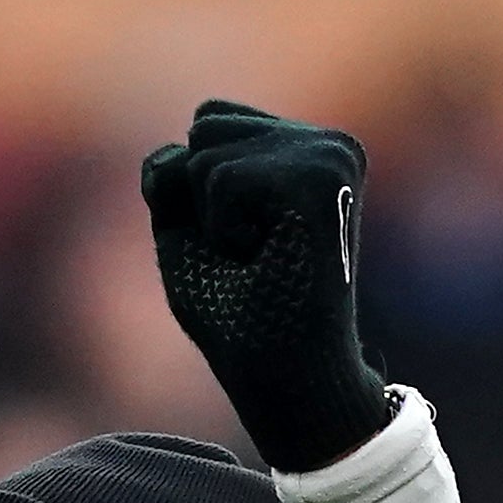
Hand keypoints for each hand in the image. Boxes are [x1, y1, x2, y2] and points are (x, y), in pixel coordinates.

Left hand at [138, 101, 387, 474]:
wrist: (286, 381)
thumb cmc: (240, 321)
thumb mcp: (188, 237)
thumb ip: (171, 179)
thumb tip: (172, 149)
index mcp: (307, 152)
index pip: (208, 122)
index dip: (195, 193)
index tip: (243, 245)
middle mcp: (329, 144)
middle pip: (205, 124)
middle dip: (200, 200)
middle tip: (252, 256)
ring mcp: (332, 155)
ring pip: (207, 148)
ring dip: (211, 220)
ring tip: (261, 260)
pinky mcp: (324, 177)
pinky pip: (221, 178)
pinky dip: (222, 230)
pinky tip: (266, 260)